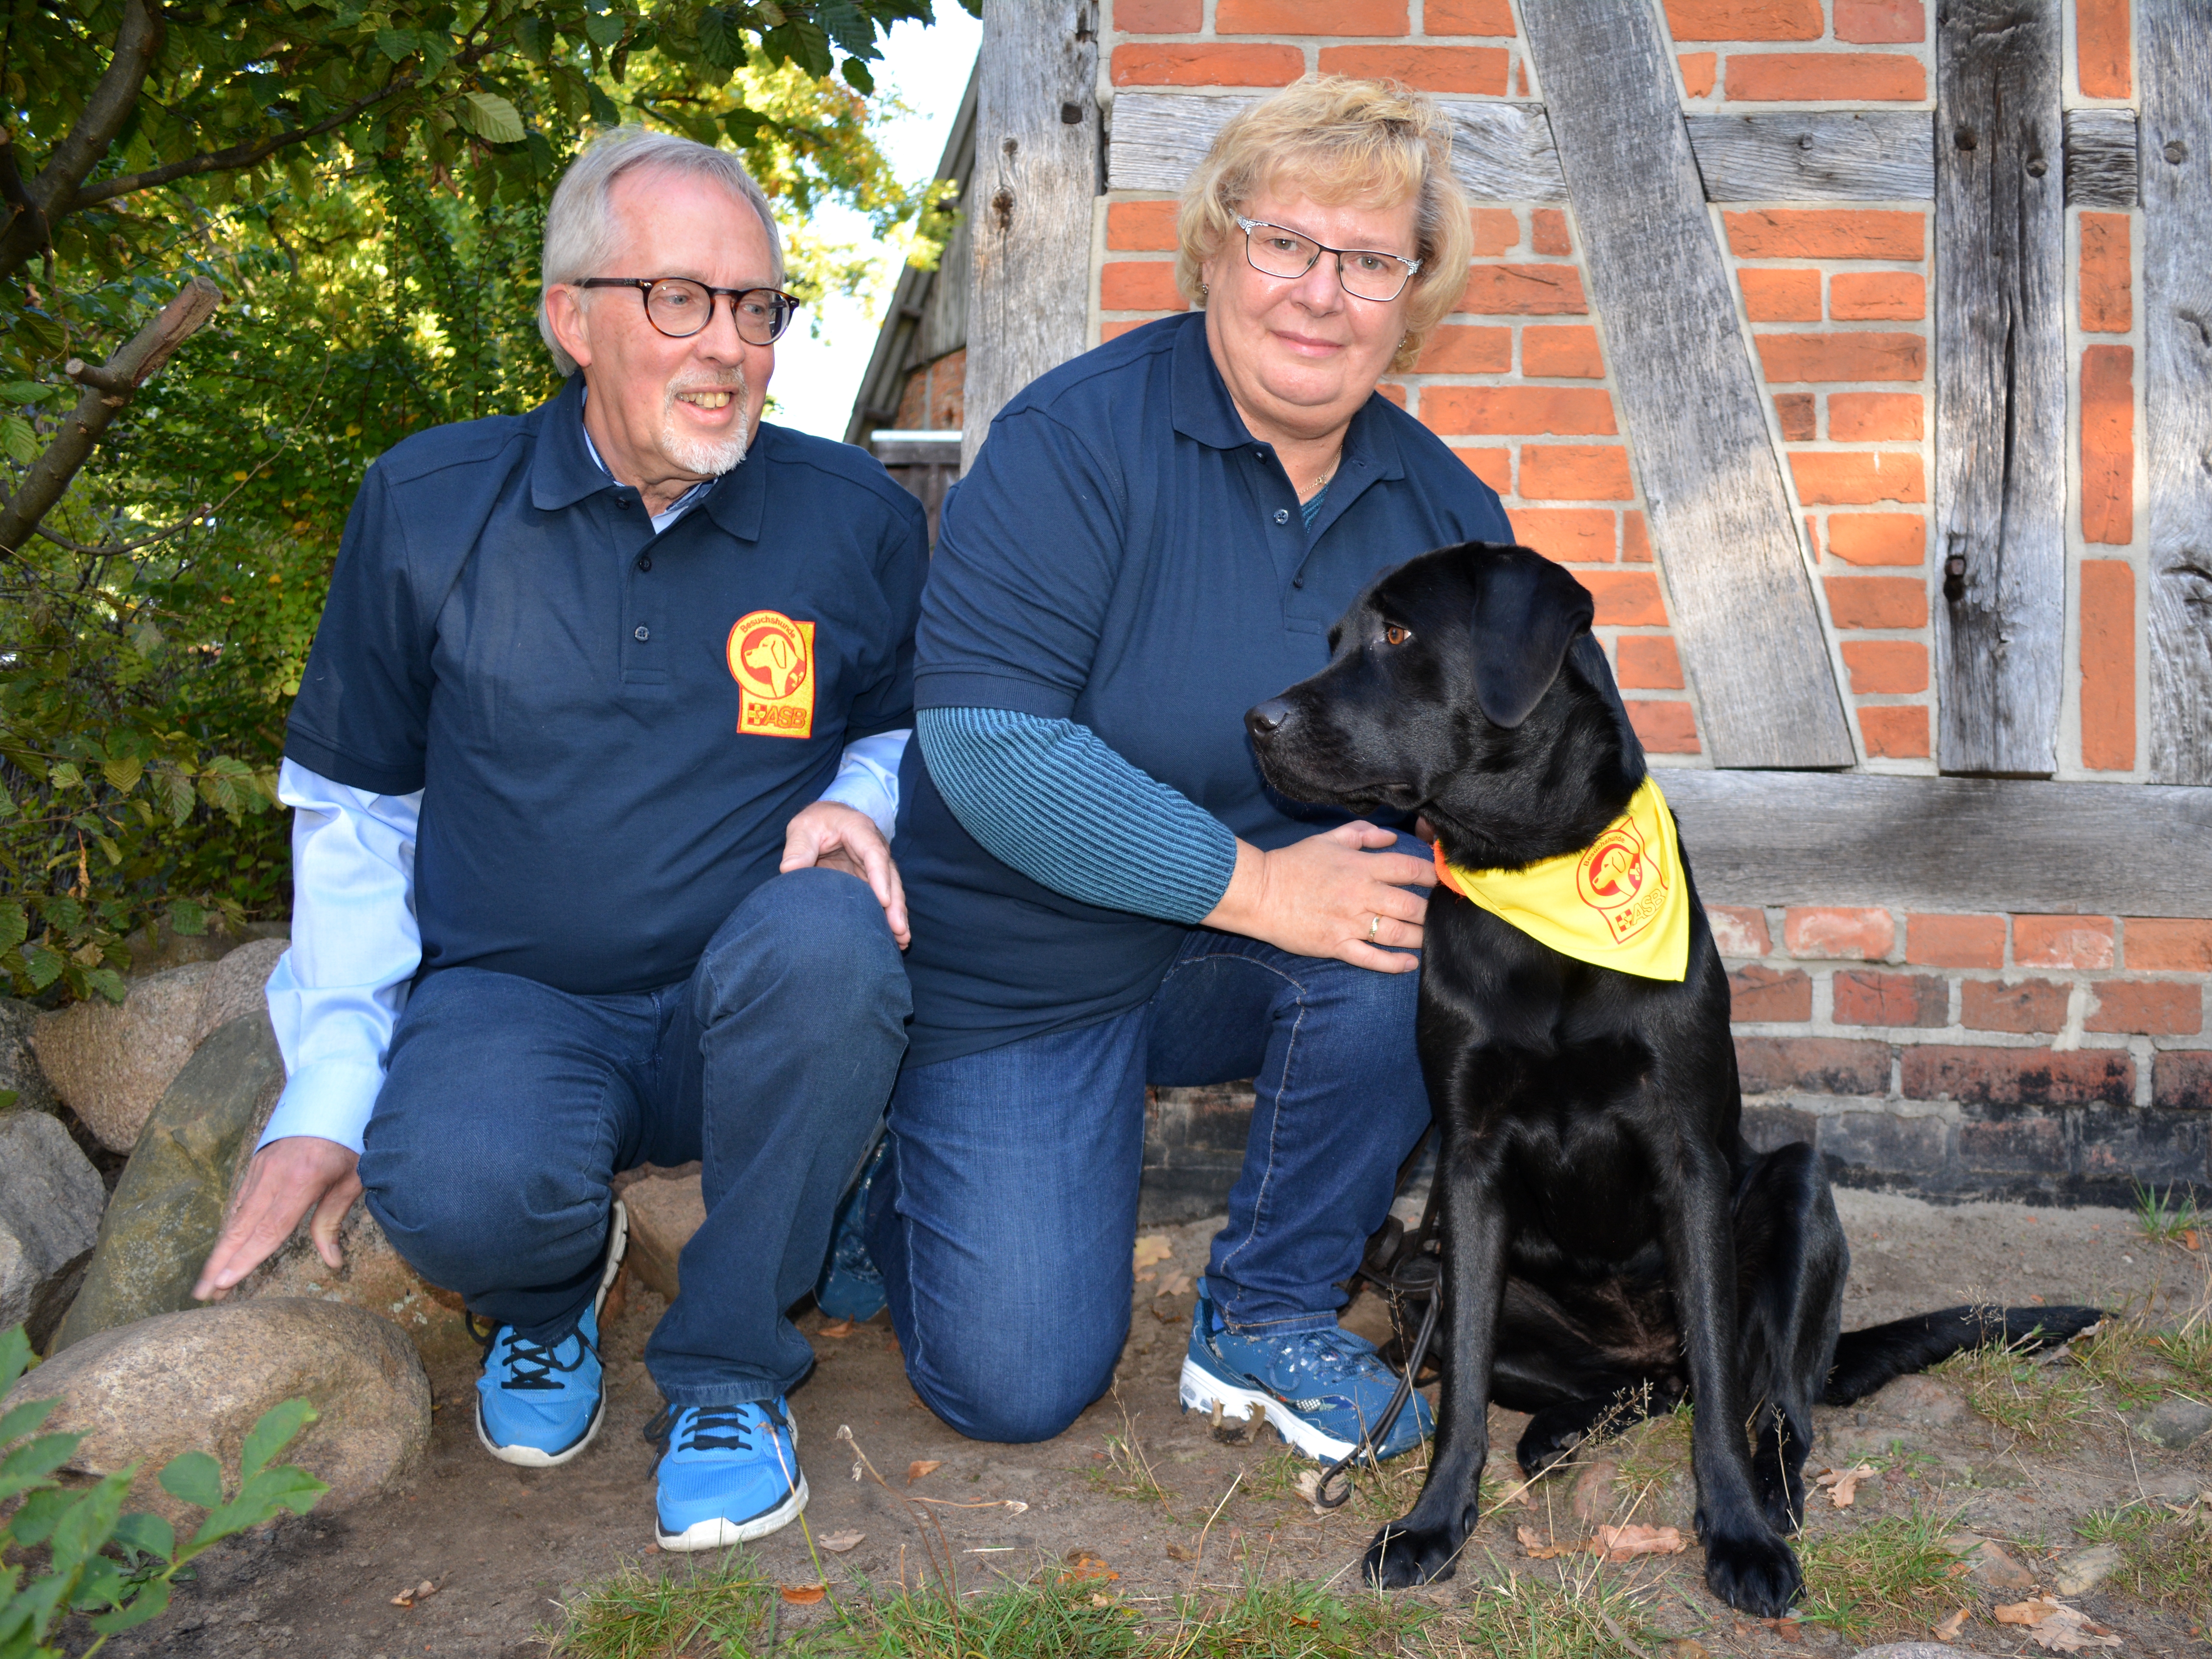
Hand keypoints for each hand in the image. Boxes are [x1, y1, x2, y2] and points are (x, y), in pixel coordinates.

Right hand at [193, 1135, 362, 1301]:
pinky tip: (223, 1249)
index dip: (246, 1259)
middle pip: (241, 1229)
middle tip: (201, 1295)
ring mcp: (260, 1170)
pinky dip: (229, 1227)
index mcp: (301, 1182)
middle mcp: (273, 1177)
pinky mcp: (256, 1166)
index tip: (225, 1282)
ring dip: (221, 1251)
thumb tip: (332, 1262)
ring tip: (208, 1282)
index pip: (269, 1230)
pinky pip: (239, 1202)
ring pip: (235, 1218)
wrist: (331, 1093)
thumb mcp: (352, 1177)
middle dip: (220, 1264)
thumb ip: (334, 1220)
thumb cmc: (349, 1138)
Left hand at [781, 800, 910, 948]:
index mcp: (860, 830)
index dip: (880, 876)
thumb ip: (798, 847)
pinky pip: (883, 899)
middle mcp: (875, 848)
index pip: (874, 853)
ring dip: (896, 915)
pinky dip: (888, 917)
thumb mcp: (803, 828)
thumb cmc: (816, 822)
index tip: (883, 900)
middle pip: (890, 876)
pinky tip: (894, 938)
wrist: (828, 819)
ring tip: (901, 940)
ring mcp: (876, 866)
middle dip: (895, 904)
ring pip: (891, 890)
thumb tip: (789, 870)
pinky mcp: (871, 880)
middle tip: (898, 929)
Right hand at [1202, 821, 1434, 971]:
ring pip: (1396, 933)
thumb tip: (1391, 836)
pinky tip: (1409, 963)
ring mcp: (1349, 922)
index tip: (1444, 882)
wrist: (1260, 892)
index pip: (1408, 869)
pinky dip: (1394, 963)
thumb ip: (1362, 833)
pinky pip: (1371, 958)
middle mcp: (1360, 894)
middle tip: (1443, 916)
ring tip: (1431, 939)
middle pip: (1410, 905)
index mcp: (1361, 866)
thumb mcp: (1328, 839)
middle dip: (1431, 912)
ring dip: (1419, 938)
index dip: (1432, 876)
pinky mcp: (1336, 945)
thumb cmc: (1293, 864)